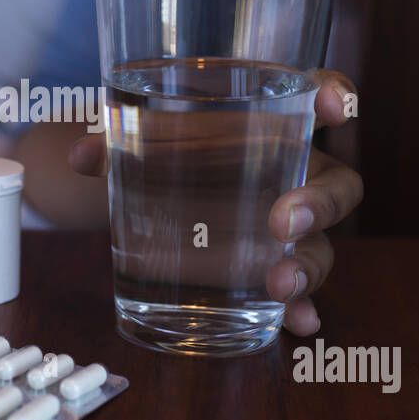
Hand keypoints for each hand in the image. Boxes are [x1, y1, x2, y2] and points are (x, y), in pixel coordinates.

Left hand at [67, 68, 361, 336]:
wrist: (149, 186)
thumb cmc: (161, 145)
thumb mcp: (137, 134)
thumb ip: (112, 139)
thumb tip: (82, 155)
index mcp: (269, 120)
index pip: (317, 95)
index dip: (333, 95)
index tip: (330, 105)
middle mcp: (292, 172)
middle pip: (336, 184)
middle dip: (319, 203)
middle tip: (282, 220)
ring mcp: (287, 225)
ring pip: (319, 245)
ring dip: (307, 266)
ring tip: (278, 284)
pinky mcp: (270, 266)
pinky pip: (298, 291)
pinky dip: (299, 308)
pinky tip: (298, 324)